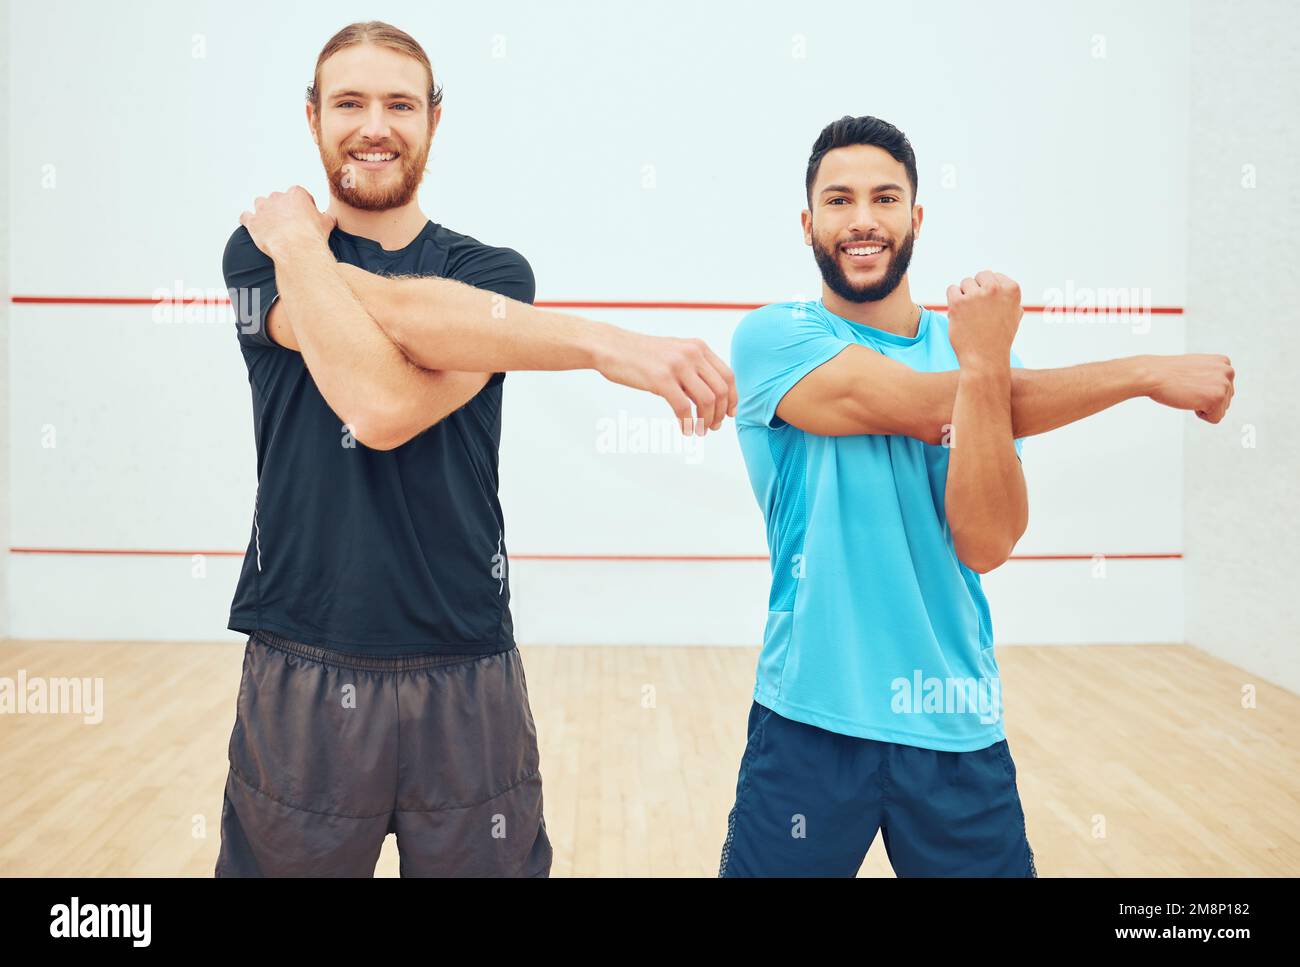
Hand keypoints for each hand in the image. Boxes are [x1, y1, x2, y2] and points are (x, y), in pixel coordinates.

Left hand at [239, 186, 336, 259]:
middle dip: (282, 209)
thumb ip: (325, 217)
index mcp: (296, 194)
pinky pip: (245, 216)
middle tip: (288, 223)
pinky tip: (253, 225)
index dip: (301, 205)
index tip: (303, 215)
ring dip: (264, 212)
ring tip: (270, 224)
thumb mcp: (327, 223)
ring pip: (260, 204)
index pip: (298, 194)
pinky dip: (248, 220)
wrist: (296, 248)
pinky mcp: (253, 221)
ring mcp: (263, 208)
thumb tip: (329, 219)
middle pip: (278, 198)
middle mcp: (278, 197)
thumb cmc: (311, 235)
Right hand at [593, 328, 737, 434]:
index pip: (727, 376)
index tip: (729, 413)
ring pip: (707, 400)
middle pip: (721, 390)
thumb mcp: (674, 353)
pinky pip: (684, 407)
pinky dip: (688, 423)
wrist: (611, 346)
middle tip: (713, 426)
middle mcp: (692, 354)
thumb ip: (693, 369)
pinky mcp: (661, 379)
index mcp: (698, 347)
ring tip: (701, 431)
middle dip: (721, 413)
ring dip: (707, 420)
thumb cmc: (640, 355)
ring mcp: (677, 365)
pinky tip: (686, 430)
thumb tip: (710, 396)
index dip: (732, 398)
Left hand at [947, 270, 1022, 368]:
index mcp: (1012, 289)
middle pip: (980, 276)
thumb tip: (1002, 283)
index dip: (989, 291)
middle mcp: (995, 289)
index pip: (994, 276)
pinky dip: (953, 301)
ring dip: (965, 297)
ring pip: (965, 283)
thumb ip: (1010, 298)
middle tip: (978, 311)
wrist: (985, 359)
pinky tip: (959, 314)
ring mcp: (975, 295)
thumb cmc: (999, 339)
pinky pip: (951, 290)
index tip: (990, 308)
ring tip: (970, 315)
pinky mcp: (958, 303)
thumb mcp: (1014, 316)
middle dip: (977, 290)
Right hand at [1146, 353, 1234, 422]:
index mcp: (1223, 362)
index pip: (1225, 389)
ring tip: (1188, 393)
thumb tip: (1212, 386)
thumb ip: (1211, 374)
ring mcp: (1223, 384)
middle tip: (1188, 390)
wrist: (1153, 375)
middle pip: (1225, 400)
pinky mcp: (1217, 397)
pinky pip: (1215, 419)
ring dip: (1203, 407)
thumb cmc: (1167, 373)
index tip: (1191, 384)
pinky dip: (1201, 415)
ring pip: (1221, 410)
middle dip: (1206, 400)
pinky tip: (1189, 400)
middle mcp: (1227, 371)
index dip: (1205, 391)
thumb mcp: (1196, 366)